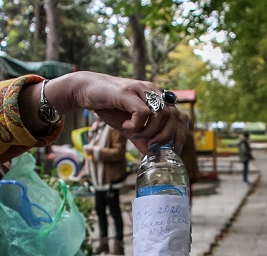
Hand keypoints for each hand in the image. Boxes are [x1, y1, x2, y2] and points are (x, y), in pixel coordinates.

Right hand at [46, 72, 186, 153]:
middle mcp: (152, 91)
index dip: (180, 133)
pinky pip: (144, 112)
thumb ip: (141, 139)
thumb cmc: (109, 106)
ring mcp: (141, 90)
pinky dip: (137, 125)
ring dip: (150, 131)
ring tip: (134, 133)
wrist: (86, 91)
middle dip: (165, 136)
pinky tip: (125, 126)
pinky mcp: (128, 92)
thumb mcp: (128, 127)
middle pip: (174, 116)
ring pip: (162, 114)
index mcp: (156, 98)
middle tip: (151, 145)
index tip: (173, 149)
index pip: (180, 115)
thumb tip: (152, 154)